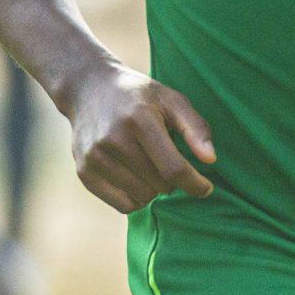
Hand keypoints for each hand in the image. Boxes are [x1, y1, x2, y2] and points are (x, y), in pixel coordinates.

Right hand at [58, 60, 214, 214]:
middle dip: (171, 179)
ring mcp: (95, 157)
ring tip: (147, 165)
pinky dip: (136, 198)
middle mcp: (114, 139)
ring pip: (143, 198)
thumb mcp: (171, 99)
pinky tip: (134, 178)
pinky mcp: (84, 172)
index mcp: (139, 119)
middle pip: (160, 185)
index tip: (205, 188)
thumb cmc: (138, 96)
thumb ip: (195, 128)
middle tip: (165, 160)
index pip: (174, 168)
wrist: (87, 88)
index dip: (195, 184)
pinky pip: (123, 206)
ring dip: (154, 189)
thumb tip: (210, 161)